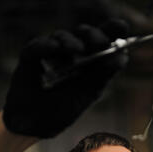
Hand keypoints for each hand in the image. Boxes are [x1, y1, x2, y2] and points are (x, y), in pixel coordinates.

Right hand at [3, 19, 128, 137]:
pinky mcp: (30, 59)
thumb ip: (104, 74)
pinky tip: (55, 48)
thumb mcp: (89, 93)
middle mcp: (69, 54)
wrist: (37, 125)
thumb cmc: (63, 109)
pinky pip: (37, 47)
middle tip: (100, 42)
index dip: (111, 30)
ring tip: (77, 49)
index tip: (121, 26)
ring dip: (71, 41)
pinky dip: (46, 46)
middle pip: (82, 34)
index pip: (100, 39)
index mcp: (87, 61)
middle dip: (92, 35)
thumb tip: (122, 57)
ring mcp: (49, 54)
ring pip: (61, 37)